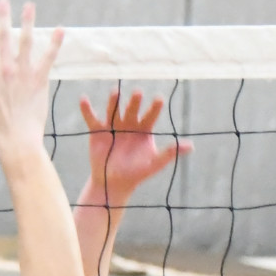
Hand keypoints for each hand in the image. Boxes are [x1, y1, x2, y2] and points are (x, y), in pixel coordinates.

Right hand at [0, 0, 63, 157]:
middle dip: (2, 17)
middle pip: (2, 37)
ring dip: (27, 22)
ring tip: (29, 5)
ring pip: (25, 41)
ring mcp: (23, 74)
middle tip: (3, 0)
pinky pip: (48, 57)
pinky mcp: (39, 80)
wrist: (17, 138)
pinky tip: (61, 30)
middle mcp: (5, 70)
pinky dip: (55, 43)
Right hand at [80, 90, 189, 207]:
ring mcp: (113, 125)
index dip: (154, 108)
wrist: (113, 183)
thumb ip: (170, 153)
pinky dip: (87, 109)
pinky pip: (92, 118)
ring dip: (114, 101)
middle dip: (135, 102)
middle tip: (138, 93)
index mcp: (144, 129)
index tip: (159, 99)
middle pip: (133, 109)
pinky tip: (83, 99)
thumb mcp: (154, 164)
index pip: (151, 115)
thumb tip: (191, 146)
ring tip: (115, 92)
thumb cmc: (136, 173)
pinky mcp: (97, 130)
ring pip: (114, 110)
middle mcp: (129, 123)